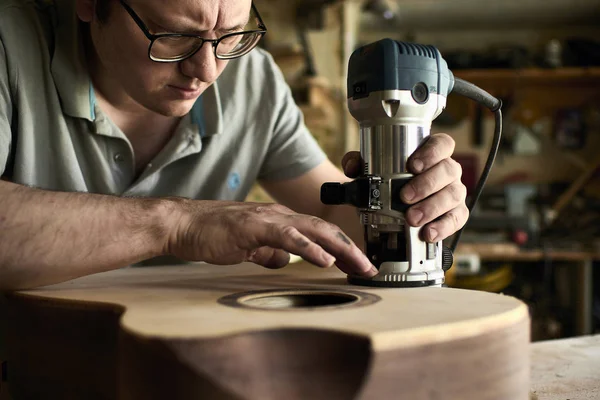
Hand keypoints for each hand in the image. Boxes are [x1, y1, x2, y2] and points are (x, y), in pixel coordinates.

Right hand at [165, 199, 377, 276]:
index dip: (342, 247)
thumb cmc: (212, 234)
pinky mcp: (254, 227)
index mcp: (280, 220)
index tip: (359, 265)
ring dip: (340, 248)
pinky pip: (288, 237)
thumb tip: (284, 263)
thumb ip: (268, 252)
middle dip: (351, 249)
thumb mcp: (248, 247)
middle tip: (371, 268)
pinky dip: (309, 248)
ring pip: (313, 230)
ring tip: (359, 264)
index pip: (319, 233)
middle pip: (324, 230)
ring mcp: (268, 219)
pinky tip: (324, 260)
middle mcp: (279, 216)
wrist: (183, 224)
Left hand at [341, 133, 467, 241]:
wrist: (392, 207)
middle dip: (426, 184)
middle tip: (405, 197)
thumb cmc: (387, 182)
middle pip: (449, 170)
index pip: (443, 144)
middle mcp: (447, 170)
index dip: (432, 152)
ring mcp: (454, 191)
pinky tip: (428, 233)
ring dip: (432, 207)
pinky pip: (457, 219)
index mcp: (432, 154)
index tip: (413, 165)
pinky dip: (443, 227)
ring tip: (412, 218)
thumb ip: (358, 163)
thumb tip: (353, 167)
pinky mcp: (456, 214)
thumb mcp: (371, 170)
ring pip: (454, 195)